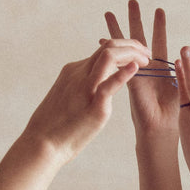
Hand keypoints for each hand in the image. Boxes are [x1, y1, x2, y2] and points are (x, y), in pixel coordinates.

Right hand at [22, 40, 149, 162]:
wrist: (42, 143)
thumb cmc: (53, 126)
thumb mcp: (67, 99)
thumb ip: (80, 89)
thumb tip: (90, 91)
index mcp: (73, 71)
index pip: (102, 50)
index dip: (123, 49)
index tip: (137, 54)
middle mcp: (79, 74)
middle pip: (107, 47)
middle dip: (131, 45)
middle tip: (147, 53)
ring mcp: (86, 88)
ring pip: (109, 56)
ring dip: (131, 53)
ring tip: (146, 60)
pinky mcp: (93, 105)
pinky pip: (109, 84)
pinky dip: (124, 73)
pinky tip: (137, 68)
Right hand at [103, 2, 189, 139]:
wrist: (162, 129)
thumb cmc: (177, 114)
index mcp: (162, 68)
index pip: (159, 40)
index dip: (158, 26)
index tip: (158, 9)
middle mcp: (147, 67)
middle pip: (139, 37)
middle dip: (136, 19)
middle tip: (132, 1)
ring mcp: (134, 71)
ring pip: (123, 45)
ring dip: (116, 28)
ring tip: (109, 12)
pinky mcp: (126, 78)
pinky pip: (116, 60)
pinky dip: (108, 49)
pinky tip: (100, 37)